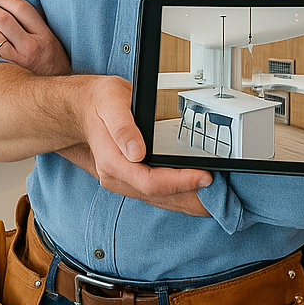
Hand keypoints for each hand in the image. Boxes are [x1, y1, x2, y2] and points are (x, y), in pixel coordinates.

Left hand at [0, 0, 70, 75]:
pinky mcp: (4, 74)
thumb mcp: (52, 43)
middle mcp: (31, 48)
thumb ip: (35, 26)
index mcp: (45, 37)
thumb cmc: (50, 66)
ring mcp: (16, 62)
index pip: (23, 10)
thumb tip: (10, 5)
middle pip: (4, 20)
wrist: (53, 97)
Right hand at [58, 77, 212, 216]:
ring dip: (187, 202)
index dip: (180, 182)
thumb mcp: (111, 102)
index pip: (151, 182)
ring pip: (160, 199)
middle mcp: (117, 177)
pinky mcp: (130, 179)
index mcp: (113, 161)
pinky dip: (177, 196)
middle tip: (221, 198)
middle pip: (160, 197)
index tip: (205, 176)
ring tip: (215, 201)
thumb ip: (123, 127)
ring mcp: (123, 180)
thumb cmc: (99, 102)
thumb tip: (136, 152)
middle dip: (191, 199)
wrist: (82, 109)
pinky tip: (194, 195)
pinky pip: (156, 194)